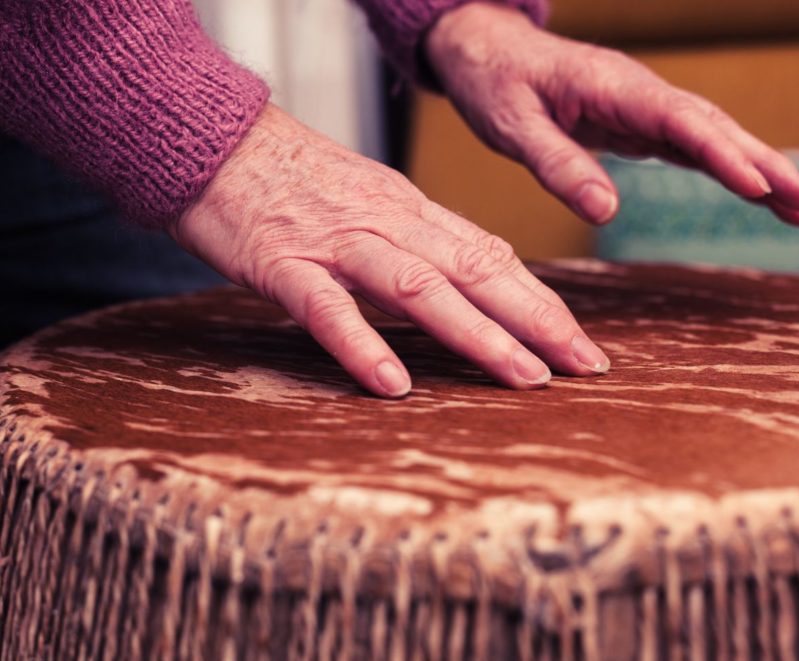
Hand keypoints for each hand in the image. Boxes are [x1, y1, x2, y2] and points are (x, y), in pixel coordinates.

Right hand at [171, 104, 610, 397]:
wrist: (212, 140)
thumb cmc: (289, 180)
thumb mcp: (366, 202)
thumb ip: (412, 242)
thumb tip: (464, 286)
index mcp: (408, 210)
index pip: (490, 256)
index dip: (541, 301)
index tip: (581, 344)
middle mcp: (385, 222)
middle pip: (473, 269)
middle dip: (536, 320)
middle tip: (586, 365)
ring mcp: (335, 241)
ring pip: (418, 286)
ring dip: (476, 334)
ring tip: (523, 377)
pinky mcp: (281, 261)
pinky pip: (327, 307)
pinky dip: (362, 344)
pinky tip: (393, 383)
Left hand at [425, 2, 798, 225]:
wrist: (485, 50)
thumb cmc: (495, 83)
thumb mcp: (514, 127)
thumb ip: (558, 165)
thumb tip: (606, 213)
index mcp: (612, 87)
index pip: (679, 120)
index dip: (721, 153)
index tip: (758, 187)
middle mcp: (638, 93)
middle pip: (713, 127)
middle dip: (765, 164)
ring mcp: (641, 107)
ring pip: (711, 136)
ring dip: (758, 169)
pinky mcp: (636, 123)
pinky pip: (689, 146)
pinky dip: (726, 168)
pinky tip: (756, 192)